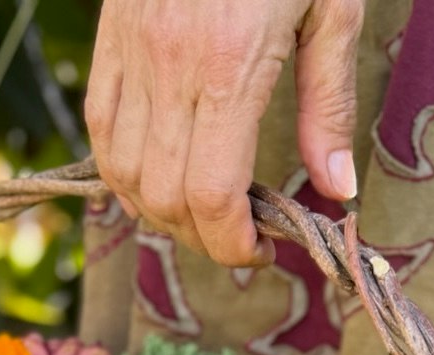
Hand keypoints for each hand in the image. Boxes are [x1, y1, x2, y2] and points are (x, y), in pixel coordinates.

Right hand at [86, 0, 363, 266]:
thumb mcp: (333, 13)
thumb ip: (329, 106)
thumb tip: (334, 190)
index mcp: (229, 66)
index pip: (210, 193)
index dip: (231, 243)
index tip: (262, 251)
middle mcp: (168, 65)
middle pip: (162, 197)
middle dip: (201, 237)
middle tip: (240, 235)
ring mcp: (129, 51)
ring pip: (121, 172)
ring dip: (160, 211)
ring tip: (203, 211)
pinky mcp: (108, 38)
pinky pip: (99, 128)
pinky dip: (124, 170)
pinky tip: (159, 175)